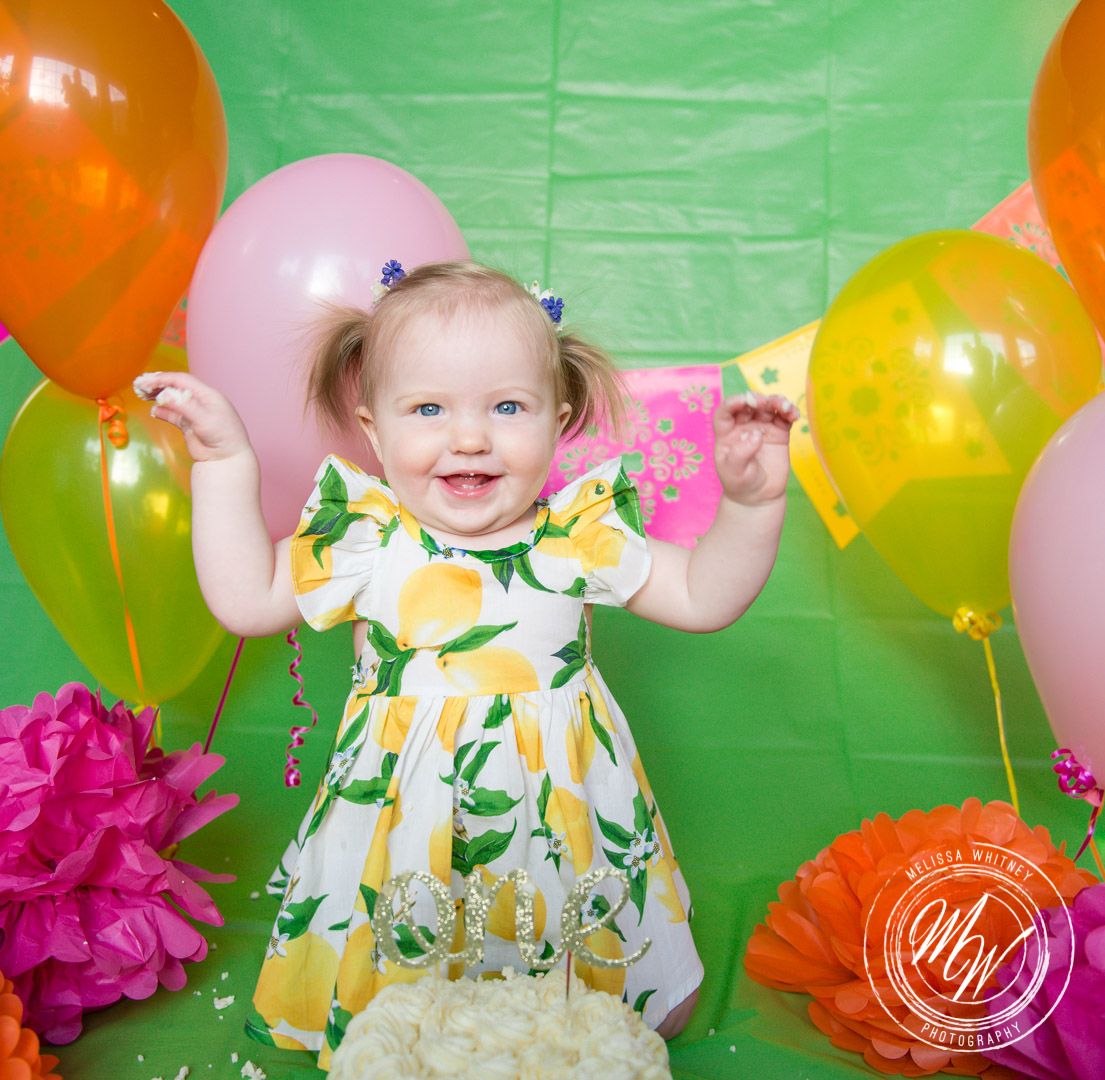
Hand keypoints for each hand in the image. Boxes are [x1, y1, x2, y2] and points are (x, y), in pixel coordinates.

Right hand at [134, 371, 251, 462]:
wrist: (227, 460)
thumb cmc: (223, 437)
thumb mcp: (204, 419)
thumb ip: (184, 406)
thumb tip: (164, 394)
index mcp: (208, 395)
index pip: (182, 380)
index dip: (163, 378)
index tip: (146, 380)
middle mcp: (201, 401)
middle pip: (176, 387)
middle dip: (158, 385)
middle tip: (140, 386)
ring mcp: (194, 414)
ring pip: (173, 400)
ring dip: (158, 396)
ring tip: (143, 395)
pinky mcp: (189, 426)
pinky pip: (173, 415)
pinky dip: (163, 412)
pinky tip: (154, 411)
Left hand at [713, 392, 799, 504]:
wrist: (758, 496)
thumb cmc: (740, 483)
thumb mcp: (734, 471)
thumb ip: (741, 452)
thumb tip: (756, 434)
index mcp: (726, 432)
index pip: (726, 411)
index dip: (733, 402)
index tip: (744, 401)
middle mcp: (743, 426)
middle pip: (750, 405)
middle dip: (758, 400)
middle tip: (765, 403)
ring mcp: (762, 428)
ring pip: (769, 407)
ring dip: (777, 402)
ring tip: (786, 407)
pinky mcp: (779, 433)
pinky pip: (784, 418)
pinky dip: (790, 412)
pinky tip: (794, 414)